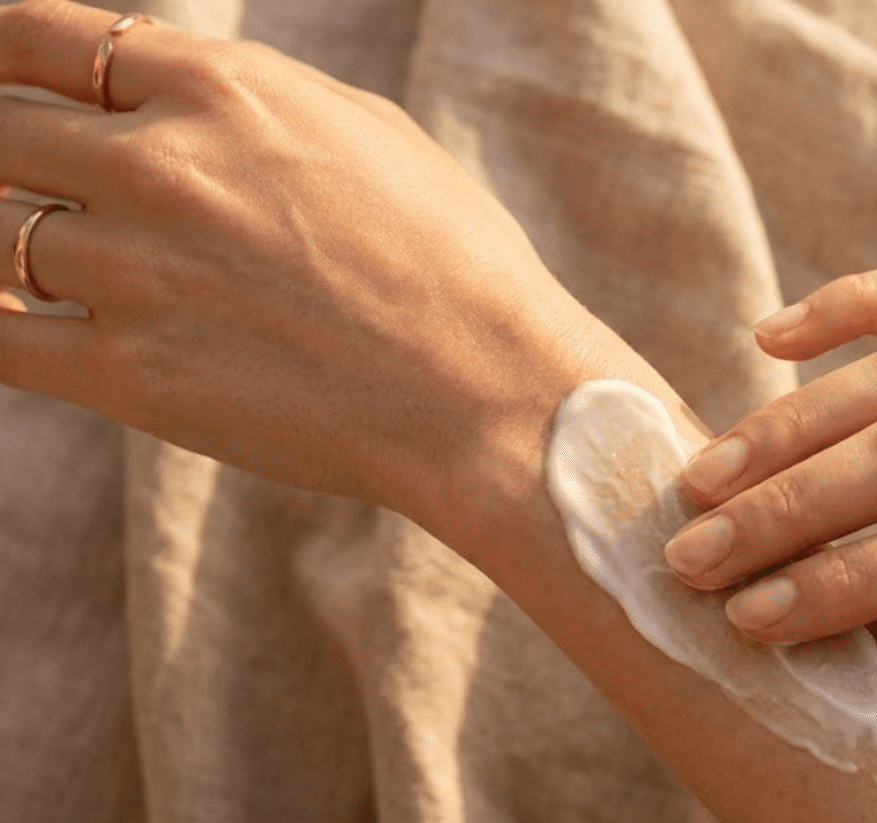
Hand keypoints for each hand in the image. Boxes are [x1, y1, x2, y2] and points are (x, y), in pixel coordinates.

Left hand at [0, 0, 612, 549]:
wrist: (491, 394)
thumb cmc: (457, 267)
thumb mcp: (369, 137)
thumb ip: (255, 103)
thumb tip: (176, 93)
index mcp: (222, 90)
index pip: (40, 37)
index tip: (2, 85)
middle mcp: (162, 165)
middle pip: (1, 132)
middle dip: (6, 158)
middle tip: (25, 185)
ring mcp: (137, 269)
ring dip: (9, 247)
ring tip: (41, 267)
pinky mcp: (130, 374)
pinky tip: (11, 319)